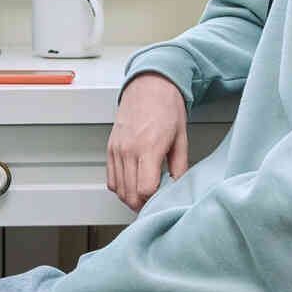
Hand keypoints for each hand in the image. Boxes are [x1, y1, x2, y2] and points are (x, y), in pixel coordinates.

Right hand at [107, 73, 189, 211]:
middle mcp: (129, 150)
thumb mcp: (181, 139)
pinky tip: (133, 183)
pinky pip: (110, 179)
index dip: (154, 200)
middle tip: (155, 201)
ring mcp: (117, 150)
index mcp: (148, 148)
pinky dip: (120, 187)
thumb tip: (179, 188)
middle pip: (129, 193)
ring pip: (118, 189)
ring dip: (131, 197)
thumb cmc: (166, 109)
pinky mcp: (110, 149)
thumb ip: (180, 167)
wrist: (149, 87)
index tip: (163, 198)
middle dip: (143, 203)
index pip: (145, 189)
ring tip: (145, 194)